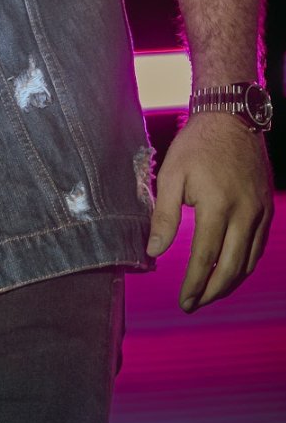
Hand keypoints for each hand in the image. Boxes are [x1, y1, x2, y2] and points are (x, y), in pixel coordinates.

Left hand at [147, 112, 272, 310]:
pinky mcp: (267, 208)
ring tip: (210, 293)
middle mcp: (244, 213)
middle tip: (194, 304)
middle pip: (232, 267)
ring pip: (249, 261)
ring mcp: (260, 211)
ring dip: (230, 282)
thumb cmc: (196, 145)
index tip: (184, 301)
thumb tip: (155, 252)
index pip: (206, 257)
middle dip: (212, 291)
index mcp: (217, 205)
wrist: (231, 117)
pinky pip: (258, 246)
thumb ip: (165, 215)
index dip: (194, 284)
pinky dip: (245, 264)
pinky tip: (230, 270)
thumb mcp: (171, 175)